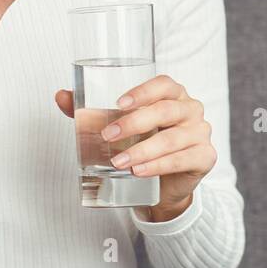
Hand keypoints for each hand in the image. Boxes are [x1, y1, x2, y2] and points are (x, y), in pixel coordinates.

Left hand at [54, 75, 215, 219]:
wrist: (164, 184)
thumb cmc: (143, 144)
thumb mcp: (119, 126)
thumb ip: (91, 112)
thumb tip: (61, 96)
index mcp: (174, 94)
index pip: (164, 84)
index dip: (142, 91)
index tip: (117, 103)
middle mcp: (191, 109)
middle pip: (166, 110)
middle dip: (134, 123)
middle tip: (108, 136)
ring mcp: (201, 133)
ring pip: (173, 138)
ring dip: (143, 150)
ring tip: (118, 161)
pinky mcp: (205, 157)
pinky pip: (182, 159)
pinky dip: (158, 165)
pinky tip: (139, 171)